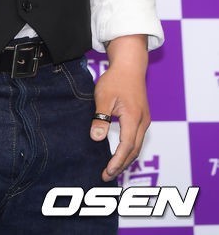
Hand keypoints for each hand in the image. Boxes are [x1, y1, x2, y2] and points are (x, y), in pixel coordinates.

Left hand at [89, 35, 149, 181]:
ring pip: (137, 146)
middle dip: (121, 165)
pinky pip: (137, 138)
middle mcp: (143, 122)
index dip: (116, 162)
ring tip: (112, 168)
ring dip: (126, 159)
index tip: (106, 172)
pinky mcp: (143, 117)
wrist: (130, 65)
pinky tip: (120, 153)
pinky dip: (129, 149)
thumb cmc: (116, 79)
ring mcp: (145, 120)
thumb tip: (96, 138)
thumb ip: (101, 117)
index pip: (126, 147)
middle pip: (134, 151)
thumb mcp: (104, 96)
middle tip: (107, 175)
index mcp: (134, 118)